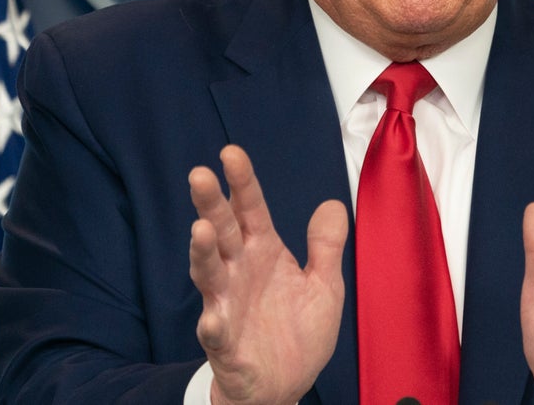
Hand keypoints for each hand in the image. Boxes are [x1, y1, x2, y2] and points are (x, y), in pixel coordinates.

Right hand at [188, 145, 346, 404]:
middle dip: (211, 205)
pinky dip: (213, 325)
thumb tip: (332, 203)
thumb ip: (325, 245)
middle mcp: (239, 273)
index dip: (242, 183)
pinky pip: (215, 333)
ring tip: (201, 231)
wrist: (286, 386)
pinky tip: (212, 318)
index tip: (231, 152)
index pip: (251, 211)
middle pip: (223, 233)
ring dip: (203, 254)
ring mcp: (227, 306)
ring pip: (209, 275)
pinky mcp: (225, 345)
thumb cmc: (297, 332)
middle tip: (200, 175)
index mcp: (264, 253)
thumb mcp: (324, 285)